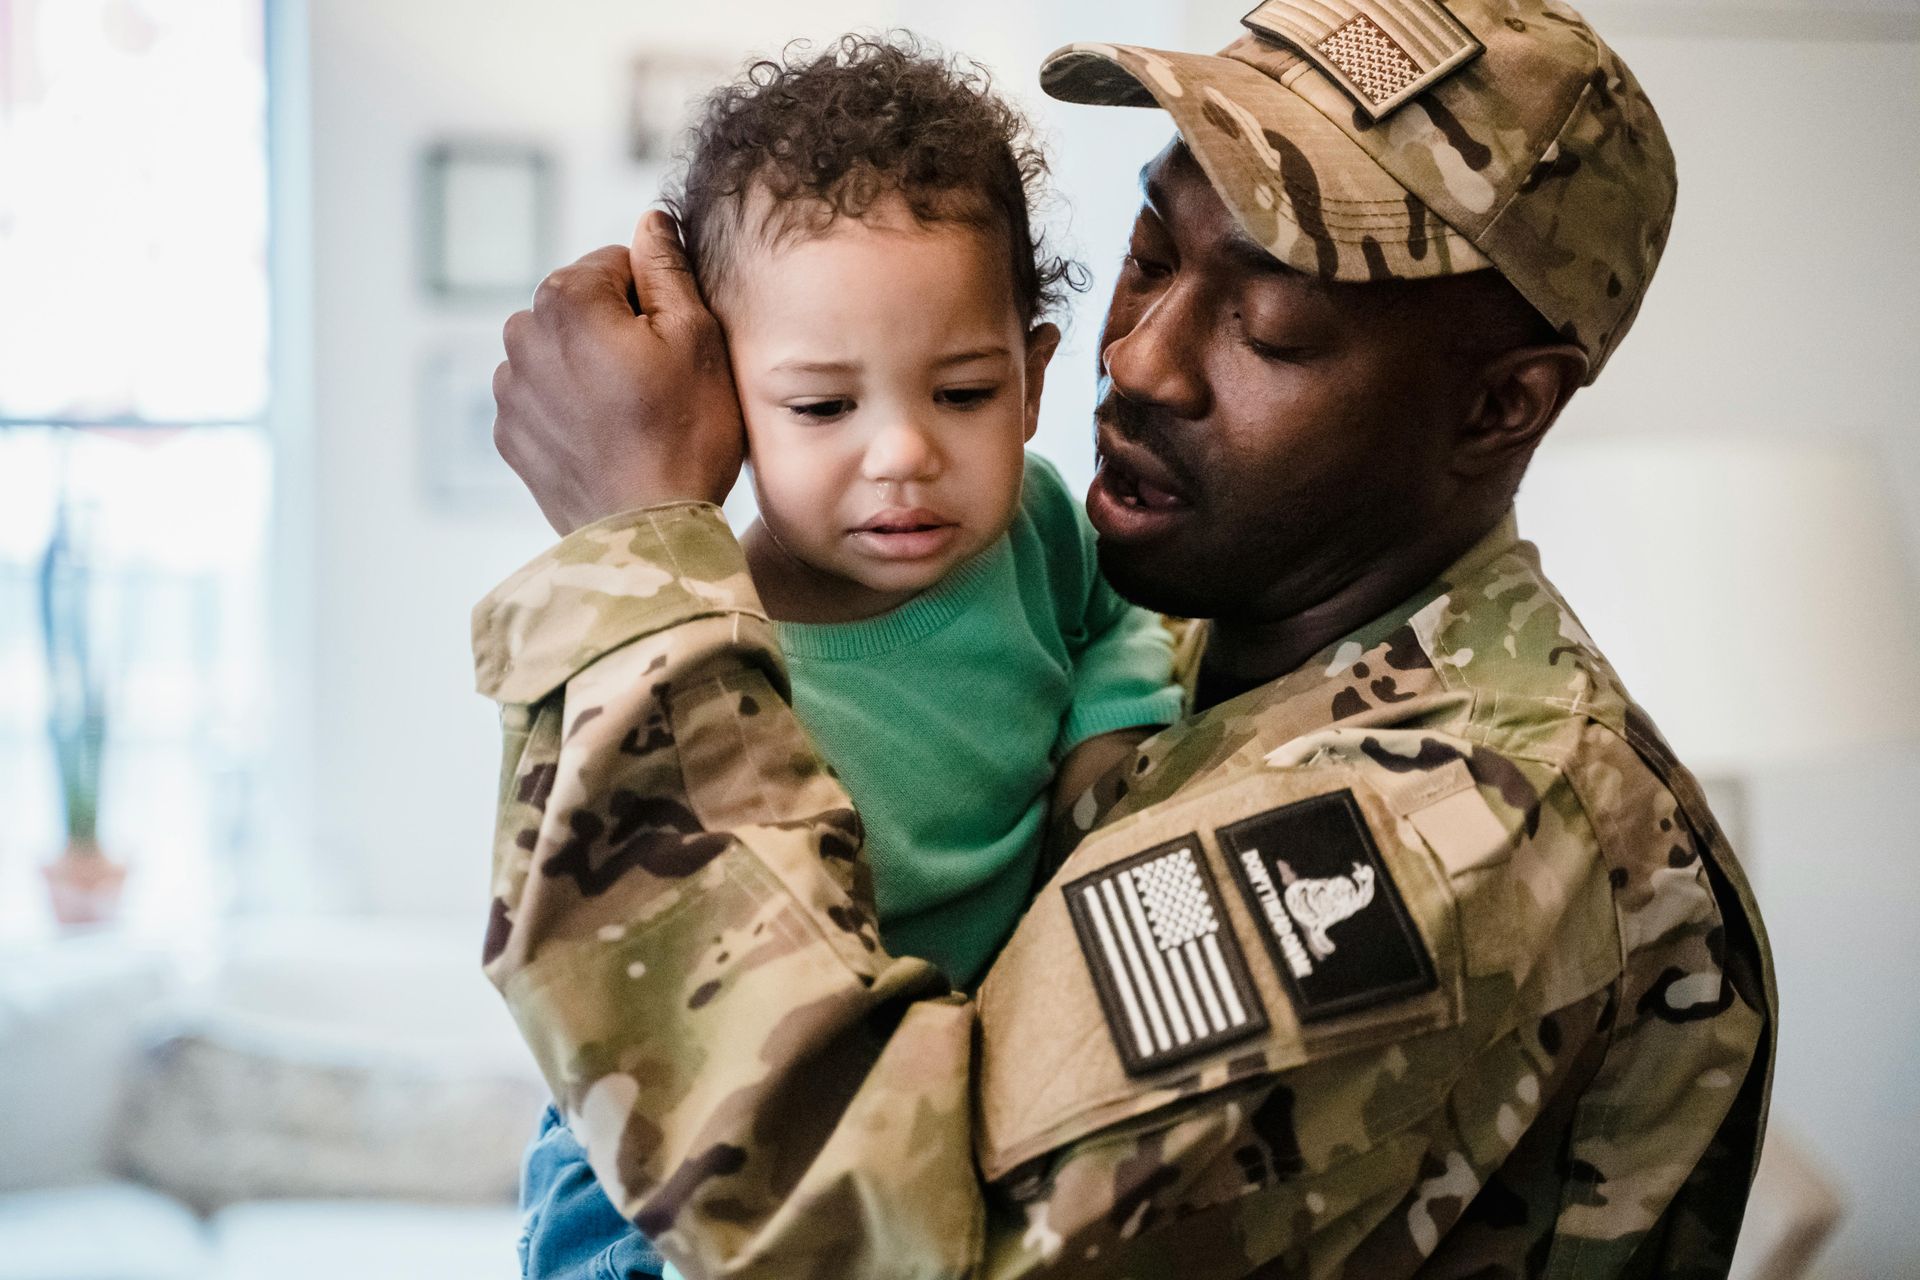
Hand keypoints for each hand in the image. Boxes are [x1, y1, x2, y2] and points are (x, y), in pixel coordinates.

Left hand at [494, 212, 744, 534]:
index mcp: (565, 298)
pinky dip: (572, 410)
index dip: (654, 302)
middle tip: (658, 385)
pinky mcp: (510, 436)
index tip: (674, 348)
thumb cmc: (684, 435)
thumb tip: (650, 220)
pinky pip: (544, 399)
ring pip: (561, 353)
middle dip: (617, 332)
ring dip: (592, 370)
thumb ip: (667, 267)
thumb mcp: (698, 337)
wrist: (649, 533)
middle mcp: (522, 335)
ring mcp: (510, 390)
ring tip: (633, 417)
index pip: (617, 264)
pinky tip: (608, 441)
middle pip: (582, 307)